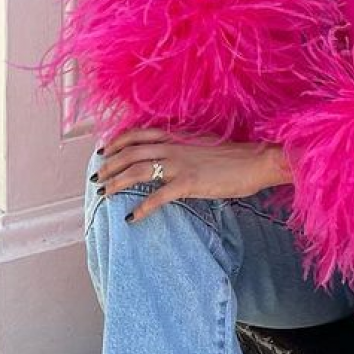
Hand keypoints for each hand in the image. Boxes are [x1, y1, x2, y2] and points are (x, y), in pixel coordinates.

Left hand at [90, 128, 291, 222]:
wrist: (256, 161)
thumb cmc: (235, 156)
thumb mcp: (204, 144)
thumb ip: (184, 147)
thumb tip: (171, 155)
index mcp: (177, 136)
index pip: (138, 134)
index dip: (117, 142)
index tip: (105, 151)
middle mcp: (173, 147)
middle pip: (130, 152)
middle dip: (109, 165)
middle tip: (97, 177)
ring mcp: (179, 164)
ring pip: (137, 170)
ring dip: (116, 182)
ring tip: (104, 194)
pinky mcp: (188, 183)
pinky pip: (157, 197)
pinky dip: (141, 208)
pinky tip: (131, 218)